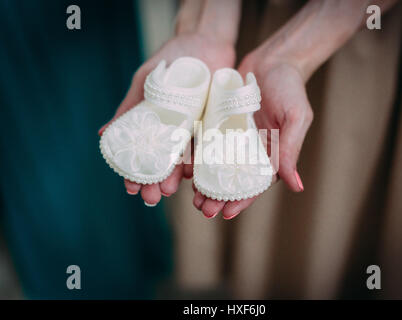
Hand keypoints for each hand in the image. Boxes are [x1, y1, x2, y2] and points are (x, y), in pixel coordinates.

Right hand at [99, 33, 234, 204]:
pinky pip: (206, 148)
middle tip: (151, 198)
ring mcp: (194, 131)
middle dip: (156, 183)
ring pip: (184, 161)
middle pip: (163, 164)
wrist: (206, 42)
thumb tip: (102, 135)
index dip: (136, 173)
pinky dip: (198, 162)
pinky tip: (191, 176)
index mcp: (155, 125)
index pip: (143, 155)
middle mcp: (174, 133)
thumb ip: (130, 109)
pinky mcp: (214, 126)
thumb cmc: (172, 60)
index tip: (131, 187)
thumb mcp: (146, 83)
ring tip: (168, 191)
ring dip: (175, 178)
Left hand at [193, 52, 312, 218]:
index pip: (255, 185)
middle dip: (219, 197)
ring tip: (193, 197)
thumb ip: (291, 150)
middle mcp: (251, 150)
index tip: (226, 214)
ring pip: (218, 167)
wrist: (273, 60)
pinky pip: (208, 144)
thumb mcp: (295, 117)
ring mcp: (235, 138)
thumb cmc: (290, 87)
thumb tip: (297, 186)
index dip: (242, 201)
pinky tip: (187, 169)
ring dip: (206, 183)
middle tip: (203, 209)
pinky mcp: (221, 124)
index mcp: (272, 154)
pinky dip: (199, 158)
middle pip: (233, 180)